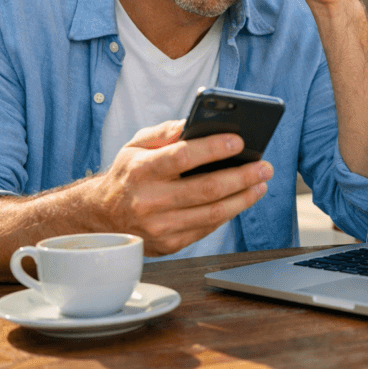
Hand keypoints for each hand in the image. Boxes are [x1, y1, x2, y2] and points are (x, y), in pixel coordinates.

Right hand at [92, 120, 272, 255]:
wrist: (102, 216)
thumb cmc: (129, 174)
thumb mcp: (136, 145)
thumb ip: (164, 132)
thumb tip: (193, 124)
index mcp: (140, 170)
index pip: (182, 157)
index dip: (213, 149)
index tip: (240, 141)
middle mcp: (149, 200)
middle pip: (206, 189)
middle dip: (242, 176)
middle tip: (265, 166)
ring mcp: (159, 227)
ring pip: (212, 213)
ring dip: (244, 198)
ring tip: (261, 184)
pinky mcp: (169, 244)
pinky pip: (207, 228)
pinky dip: (228, 213)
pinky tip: (241, 199)